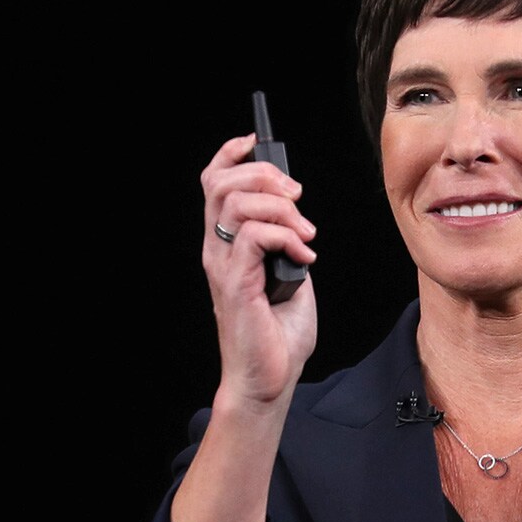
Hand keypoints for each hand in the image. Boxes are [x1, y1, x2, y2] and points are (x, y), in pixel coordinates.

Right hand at [201, 133, 317, 407]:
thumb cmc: (279, 334)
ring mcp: (223, 264)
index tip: (256, 143)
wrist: (269, 378)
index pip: (213, 182)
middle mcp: (217, 248)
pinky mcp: (236, 282)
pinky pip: (253, 236)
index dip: (231, 154)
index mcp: (226, 242)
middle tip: (298, 198)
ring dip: (282, 210)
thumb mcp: (291, 276)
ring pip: (237, 204)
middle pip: (222, 182)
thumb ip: (287, 244)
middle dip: (265, 176)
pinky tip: (305, 256)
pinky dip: (286, 237)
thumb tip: (297, 220)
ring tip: (307, 235)